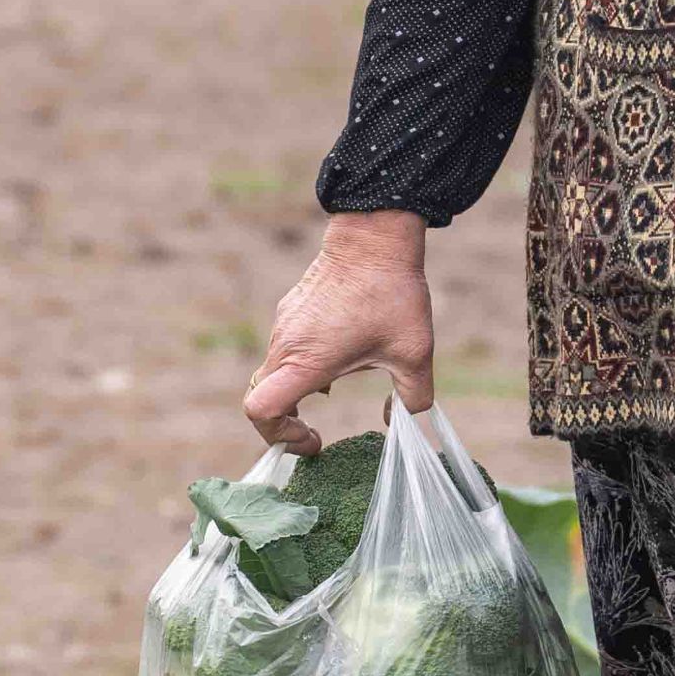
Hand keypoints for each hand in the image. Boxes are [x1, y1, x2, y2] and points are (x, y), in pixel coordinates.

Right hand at [247, 210, 434, 449]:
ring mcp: (283, 326)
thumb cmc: (392, 294)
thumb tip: (404, 421)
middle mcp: (285, 345)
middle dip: (284, 424)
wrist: (374, 237)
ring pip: (270, 374)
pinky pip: (281, 351)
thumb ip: (413, 398)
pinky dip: (297, 369)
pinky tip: (335, 361)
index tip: (313, 438)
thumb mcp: (414, 355)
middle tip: (316, 434)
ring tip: (330, 393)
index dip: (279, 436)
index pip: (260, 411)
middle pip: (260, 399)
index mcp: (306, 362)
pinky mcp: (289, 311)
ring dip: (293, 394)